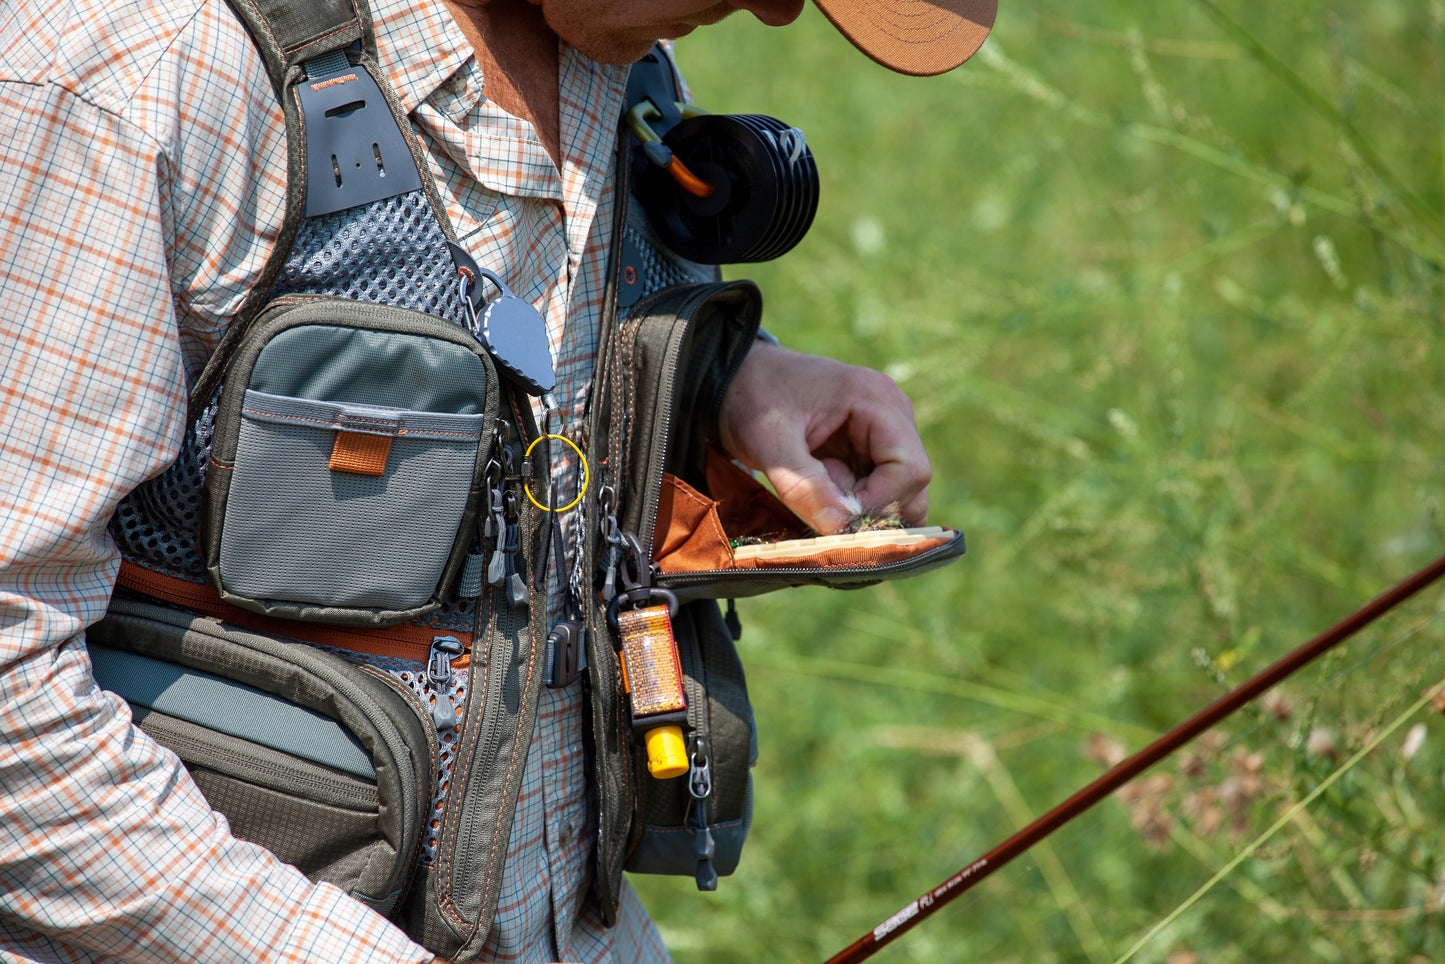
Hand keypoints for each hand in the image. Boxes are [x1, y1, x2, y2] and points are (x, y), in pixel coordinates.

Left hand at [717, 343, 930, 532]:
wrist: (733, 378)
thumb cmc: (751, 397)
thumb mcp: (768, 441)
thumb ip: (803, 485)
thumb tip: (840, 529)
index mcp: (876, 399)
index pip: (910, 468)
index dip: (880, 503)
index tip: (838, 518)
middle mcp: (891, 413)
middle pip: (911, 483)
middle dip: (872, 507)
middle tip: (825, 506)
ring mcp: (883, 431)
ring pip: (897, 491)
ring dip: (860, 505)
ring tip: (818, 488)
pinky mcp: (868, 447)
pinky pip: (876, 488)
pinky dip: (851, 500)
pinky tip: (819, 484)